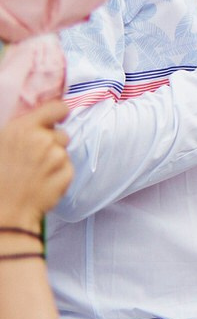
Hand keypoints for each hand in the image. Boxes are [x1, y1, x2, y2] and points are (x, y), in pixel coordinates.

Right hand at [0, 100, 71, 227]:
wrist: (5, 210)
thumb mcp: (1, 144)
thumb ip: (21, 130)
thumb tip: (39, 121)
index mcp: (23, 129)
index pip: (56, 108)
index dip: (58, 113)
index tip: (56, 118)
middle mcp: (43, 139)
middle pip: (61, 133)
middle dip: (52, 143)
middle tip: (35, 157)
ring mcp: (57, 157)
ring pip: (63, 152)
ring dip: (55, 159)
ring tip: (35, 172)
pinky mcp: (67, 173)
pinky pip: (67, 168)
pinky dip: (59, 174)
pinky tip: (42, 183)